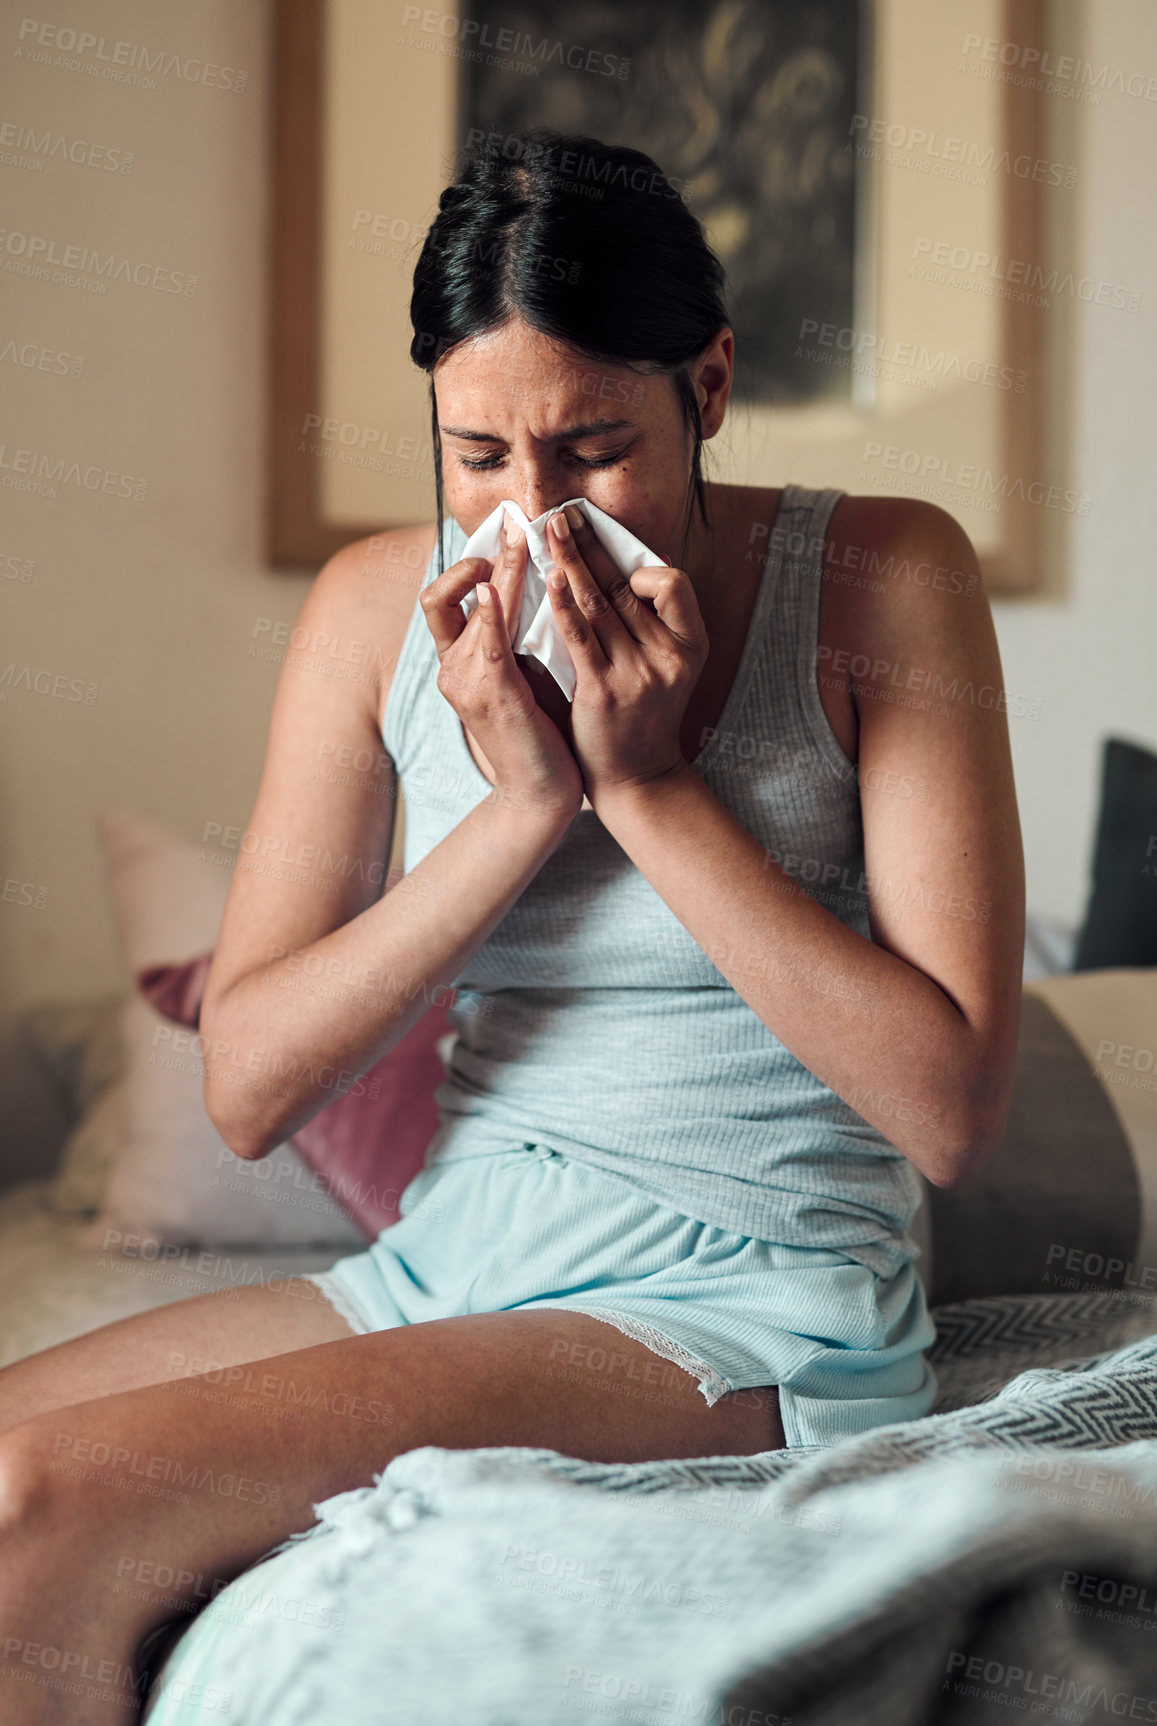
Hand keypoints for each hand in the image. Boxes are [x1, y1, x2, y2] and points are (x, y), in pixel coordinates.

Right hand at [419, 513, 583, 820]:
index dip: (468, 562)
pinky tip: (498, 587)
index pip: (445, 597)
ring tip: (525, 540)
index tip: (508, 536)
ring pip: (474, 609)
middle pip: (451, 592)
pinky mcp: (492, 696)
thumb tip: (537, 587)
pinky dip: (490, 611)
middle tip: (517, 520)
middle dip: (486, 553)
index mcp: (459, 662)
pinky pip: (486, 642)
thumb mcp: (525, 673)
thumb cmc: (541, 732)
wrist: (542, 793)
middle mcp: (453, 668)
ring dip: (501, 571)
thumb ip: (518, 636)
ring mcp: (466, 683)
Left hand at [542, 505, 708, 802]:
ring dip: (571, 560)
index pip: (673, 583)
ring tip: (550, 529)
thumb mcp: (668, 666)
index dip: (642, 562)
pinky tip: (550, 577)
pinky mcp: (604, 691)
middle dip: (593, 544)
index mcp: (690, 644)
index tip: (611, 548)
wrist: (635, 779)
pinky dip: (564, 603)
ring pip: (600, 603)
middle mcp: (669, 656)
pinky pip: (581, 637)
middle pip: (626, 586)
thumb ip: (658, 620)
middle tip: (565, 512)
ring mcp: (638, 674)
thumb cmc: (644, 716)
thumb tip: (643, 561)